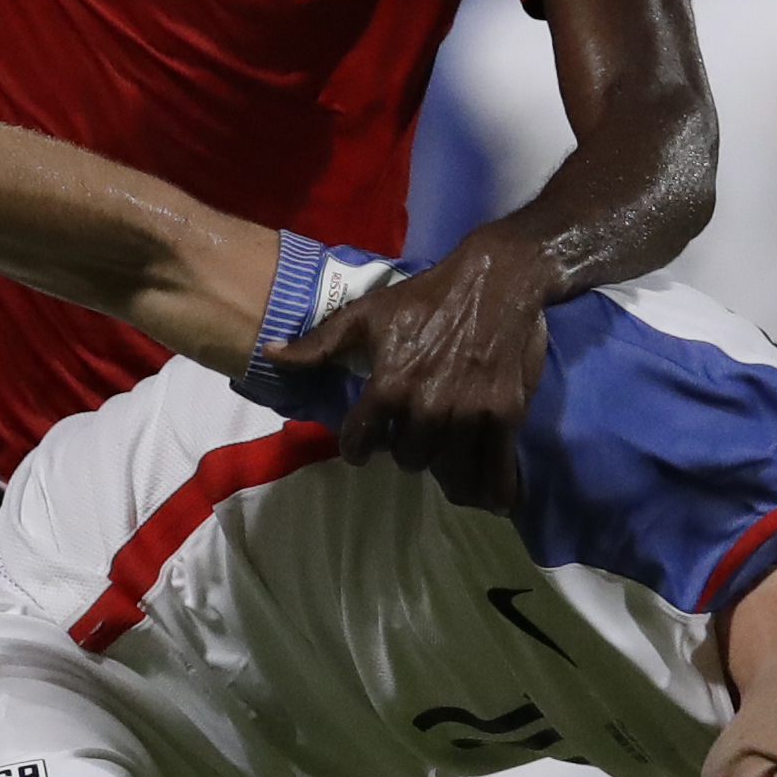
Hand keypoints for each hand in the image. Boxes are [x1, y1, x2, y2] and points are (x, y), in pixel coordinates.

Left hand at [273, 224, 554, 506]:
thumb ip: (319, 343)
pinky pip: (496, 466)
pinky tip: (493, 500)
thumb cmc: (425, 295)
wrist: (497, 277)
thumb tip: (271, 355)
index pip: (361, 440)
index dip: (358, 447)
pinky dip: (495, 487)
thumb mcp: (366, 313)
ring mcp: (468, 413)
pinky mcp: (504, 415)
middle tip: (414, 440)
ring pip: (450, 470)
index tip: (361, 450)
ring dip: (448, 474)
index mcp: (390, 385)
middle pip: (408, 459)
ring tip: (450, 474)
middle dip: (407, 451)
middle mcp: (427, 407)